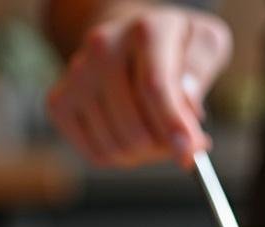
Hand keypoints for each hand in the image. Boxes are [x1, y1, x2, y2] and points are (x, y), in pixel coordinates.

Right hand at [46, 4, 231, 168]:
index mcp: (145, 30)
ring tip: (157, 135)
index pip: (154, 87)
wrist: (128, 37)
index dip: (172, 126)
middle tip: (180, 142)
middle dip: (164, 147)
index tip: (188, 155)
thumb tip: (188, 109)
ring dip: (144, 155)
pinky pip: (96, 154)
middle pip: (134, 126)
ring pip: (115, 146)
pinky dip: (120, 158)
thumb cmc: (173, 46)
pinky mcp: (60, 101)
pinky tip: (132, 136)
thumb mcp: (205, 44)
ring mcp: (77, 75)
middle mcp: (103, 47)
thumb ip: (200, 72)